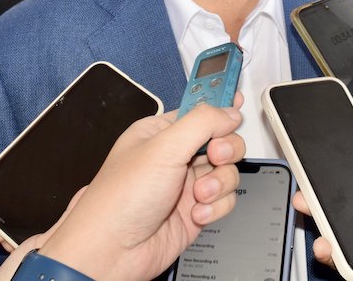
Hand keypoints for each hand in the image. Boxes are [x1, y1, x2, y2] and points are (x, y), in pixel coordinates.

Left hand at [24, 103, 243, 279]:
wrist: (112, 252)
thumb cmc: (119, 199)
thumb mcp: (163, 148)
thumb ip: (202, 123)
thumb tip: (229, 112)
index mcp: (162, 132)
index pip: (200, 109)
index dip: (221, 105)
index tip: (240, 100)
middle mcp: (176, 156)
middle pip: (223, 140)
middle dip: (225, 150)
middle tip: (216, 155)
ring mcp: (187, 184)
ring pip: (228, 171)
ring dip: (218, 183)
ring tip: (198, 194)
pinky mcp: (196, 209)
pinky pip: (225, 200)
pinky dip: (215, 208)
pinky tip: (195, 213)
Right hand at [293, 170, 352, 279]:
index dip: (351, 192)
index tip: (335, 176)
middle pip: (347, 223)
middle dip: (324, 206)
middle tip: (307, 193)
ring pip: (339, 244)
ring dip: (322, 229)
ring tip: (312, 215)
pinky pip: (345, 268)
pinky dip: (331, 257)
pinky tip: (325, 246)